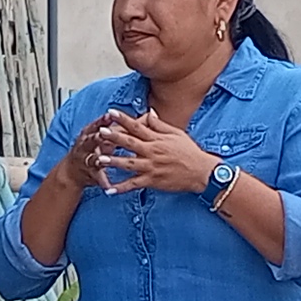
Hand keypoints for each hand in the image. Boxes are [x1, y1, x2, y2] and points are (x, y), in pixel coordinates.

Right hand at [46, 112, 124, 192]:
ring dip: (97, 159)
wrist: (72, 171)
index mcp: (90, 133)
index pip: (97, 124)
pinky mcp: (89, 173)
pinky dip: (102, 181)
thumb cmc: (93, 149)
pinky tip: (108, 186)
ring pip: (92, 158)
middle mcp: (85, 145)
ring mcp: (86, 159)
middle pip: (91, 139)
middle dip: (96, 137)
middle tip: (102, 134)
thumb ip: (120, 128)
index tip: (110, 115)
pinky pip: (97, 177)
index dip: (103, 120)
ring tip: (101, 161)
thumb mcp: (104, 136)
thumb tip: (143, 117)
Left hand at [94, 111, 218, 195]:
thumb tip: (149, 112)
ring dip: (113, 162)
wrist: (201, 172)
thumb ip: (160, 124)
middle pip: (129, 143)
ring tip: (98, 159)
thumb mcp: (176, 134)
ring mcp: (151, 167)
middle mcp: (152, 152)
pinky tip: (109, 189)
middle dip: (113, 137)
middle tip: (99, 132)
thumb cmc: (189, 152)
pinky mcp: (152, 181)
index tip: (110, 112)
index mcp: (157, 139)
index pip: (137, 126)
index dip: (123, 119)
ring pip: (128, 164)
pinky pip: (134, 184)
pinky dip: (121, 188)